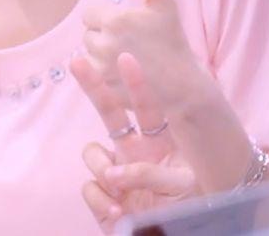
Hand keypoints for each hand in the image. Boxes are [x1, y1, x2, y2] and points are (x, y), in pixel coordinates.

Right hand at [73, 52, 196, 232]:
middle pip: (109, 112)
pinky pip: (90, 188)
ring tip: (118, 189)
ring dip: (100, 166)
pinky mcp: (104, 197)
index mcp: (160, 142)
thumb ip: (150, 172)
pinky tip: (118, 212)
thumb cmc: (191, 208)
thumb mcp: (181, 185)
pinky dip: (101, 201)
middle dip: (93, 86)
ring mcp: (117, 173)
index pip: (147, 106)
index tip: (127, 57)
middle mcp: (135, 151)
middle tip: (77, 61)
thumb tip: (111, 171)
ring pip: (92, 153)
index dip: (136, 82)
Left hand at [82, 0, 199, 109]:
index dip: (105, 20)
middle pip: (88, 36)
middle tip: (128, 44)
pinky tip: (121, 77)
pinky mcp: (103, 91)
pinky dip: (101, 77)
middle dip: (102, 38)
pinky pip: (91, 78)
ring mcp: (103, 69)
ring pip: (88, 57)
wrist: (183, 85)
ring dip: (100, 58)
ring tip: (126, 60)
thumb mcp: (165, 4)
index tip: (124, 27)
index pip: (90, 15)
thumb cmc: (173, 40)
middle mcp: (104, 43)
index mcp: (115, 20)